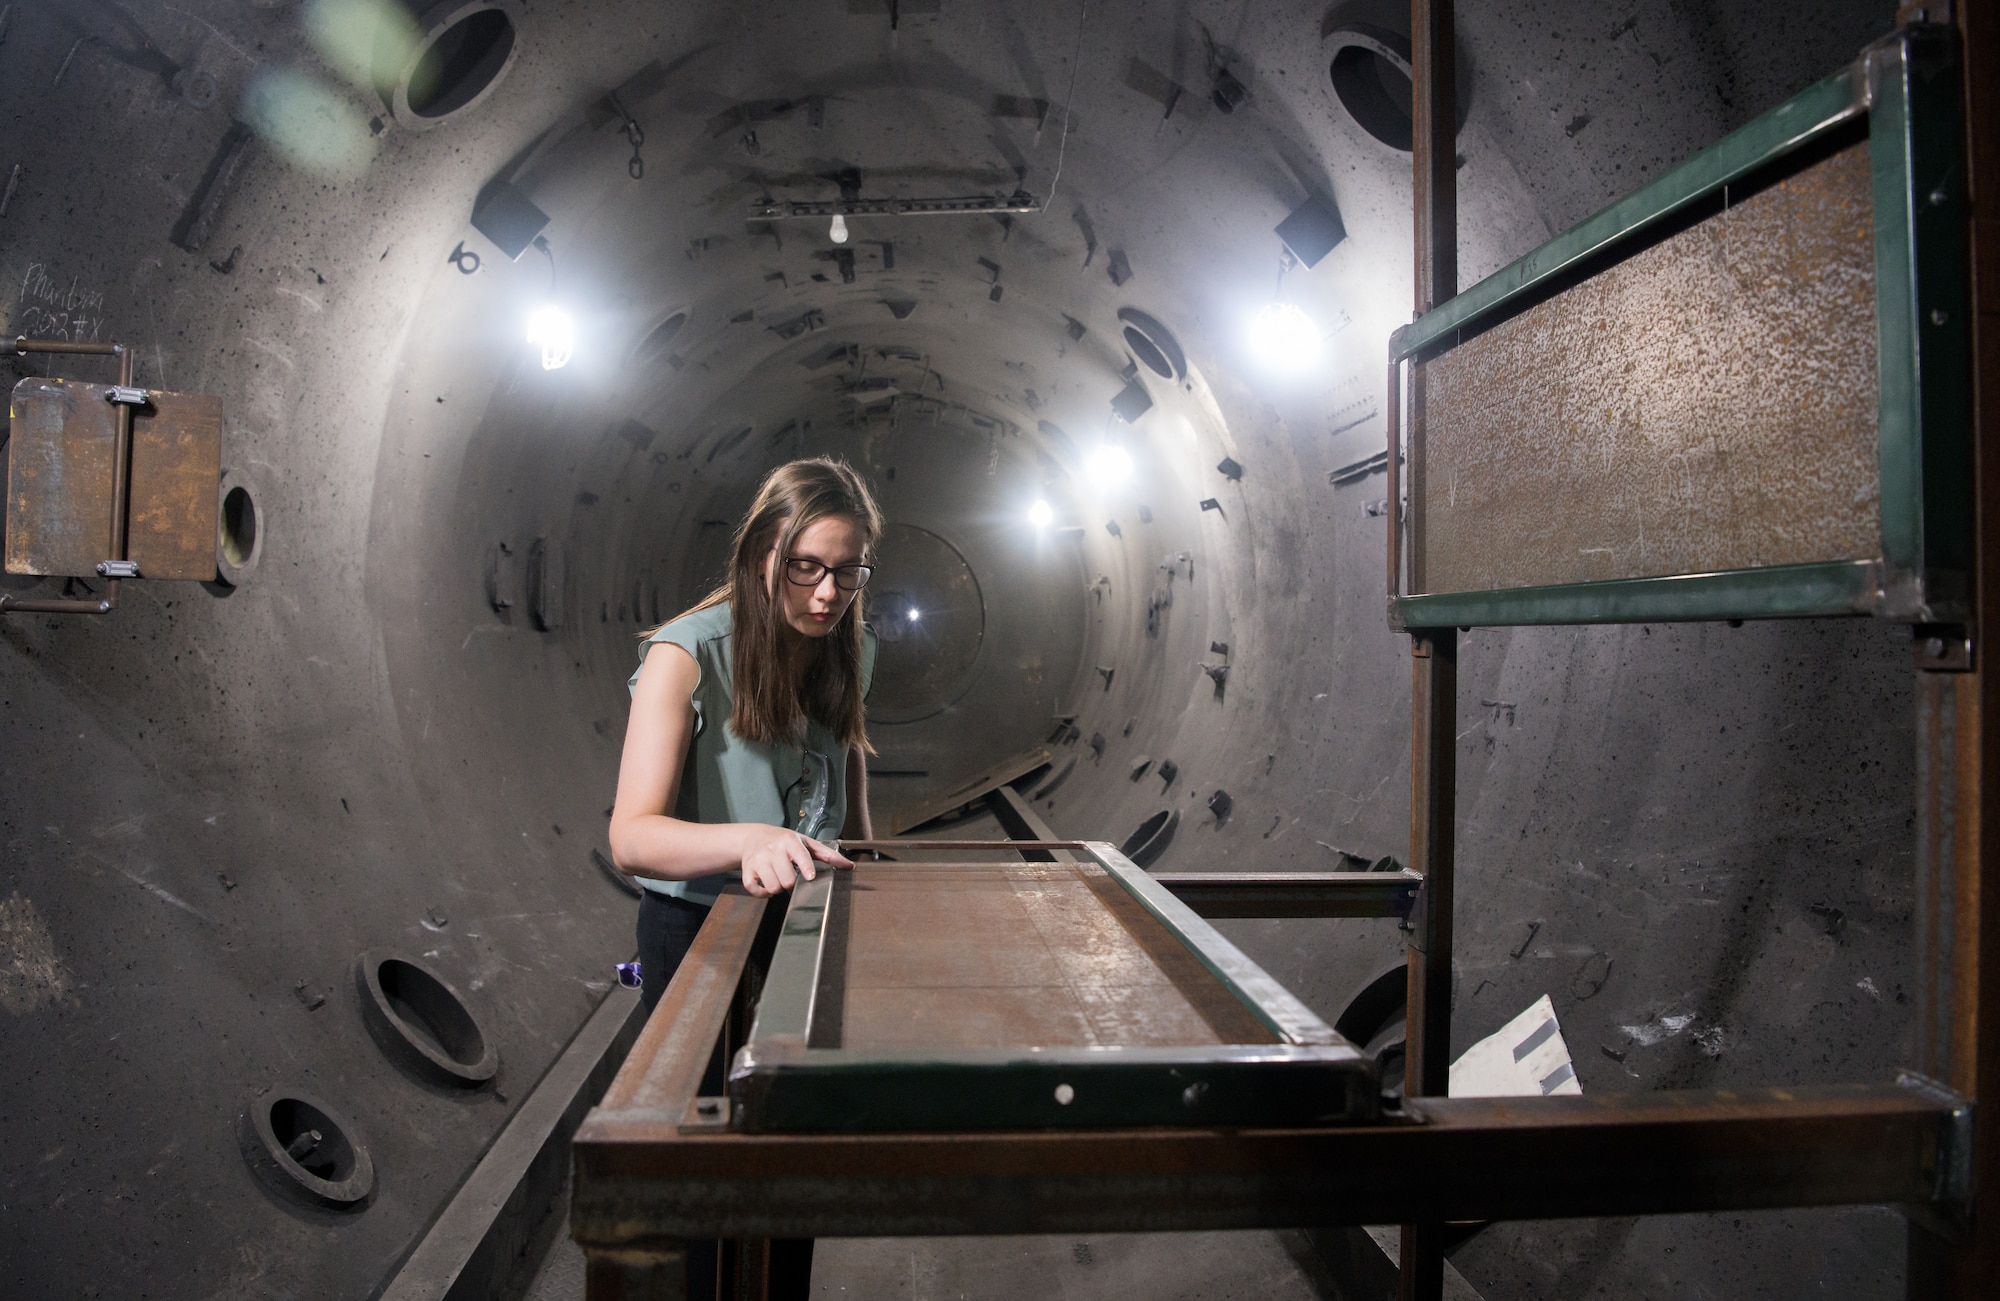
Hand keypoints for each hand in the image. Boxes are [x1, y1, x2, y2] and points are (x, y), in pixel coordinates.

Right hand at [737, 825, 852, 895]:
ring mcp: (758, 860)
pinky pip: (755, 890)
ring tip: (779, 877)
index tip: (809, 876)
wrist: (753, 836)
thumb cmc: (784, 841)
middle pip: (787, 880)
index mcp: (790, 841)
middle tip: (790, 875)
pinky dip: (762, 893)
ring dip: (778, 887)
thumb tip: (849, 866)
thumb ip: (828, 855)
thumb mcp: (806, 843)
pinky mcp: (747, 870)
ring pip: (773, 887)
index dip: (805, 867)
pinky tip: (767, 885)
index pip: (799, 855)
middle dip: (791, 882)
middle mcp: (772, 849)